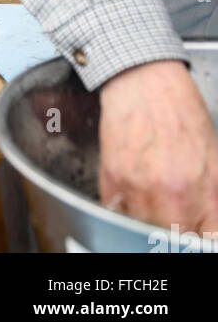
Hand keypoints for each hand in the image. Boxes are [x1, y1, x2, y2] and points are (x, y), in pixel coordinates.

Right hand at [98, 60, 217, 233]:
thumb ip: (209, 199)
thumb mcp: (212, 158)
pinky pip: (117, 213)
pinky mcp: (113, 179)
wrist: (144, 79)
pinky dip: (123, 209)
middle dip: (172, 234)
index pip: (206, 242)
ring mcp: (141, 190)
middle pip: (171, 241)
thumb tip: (206, 225)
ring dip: (146, 222)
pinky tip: (132, 191)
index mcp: (208, 191)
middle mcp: (176, 196)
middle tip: (172, 218)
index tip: (193, 237)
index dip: (197, 241)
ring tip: (151, 201)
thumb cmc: (180, 110)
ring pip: (142, 232)